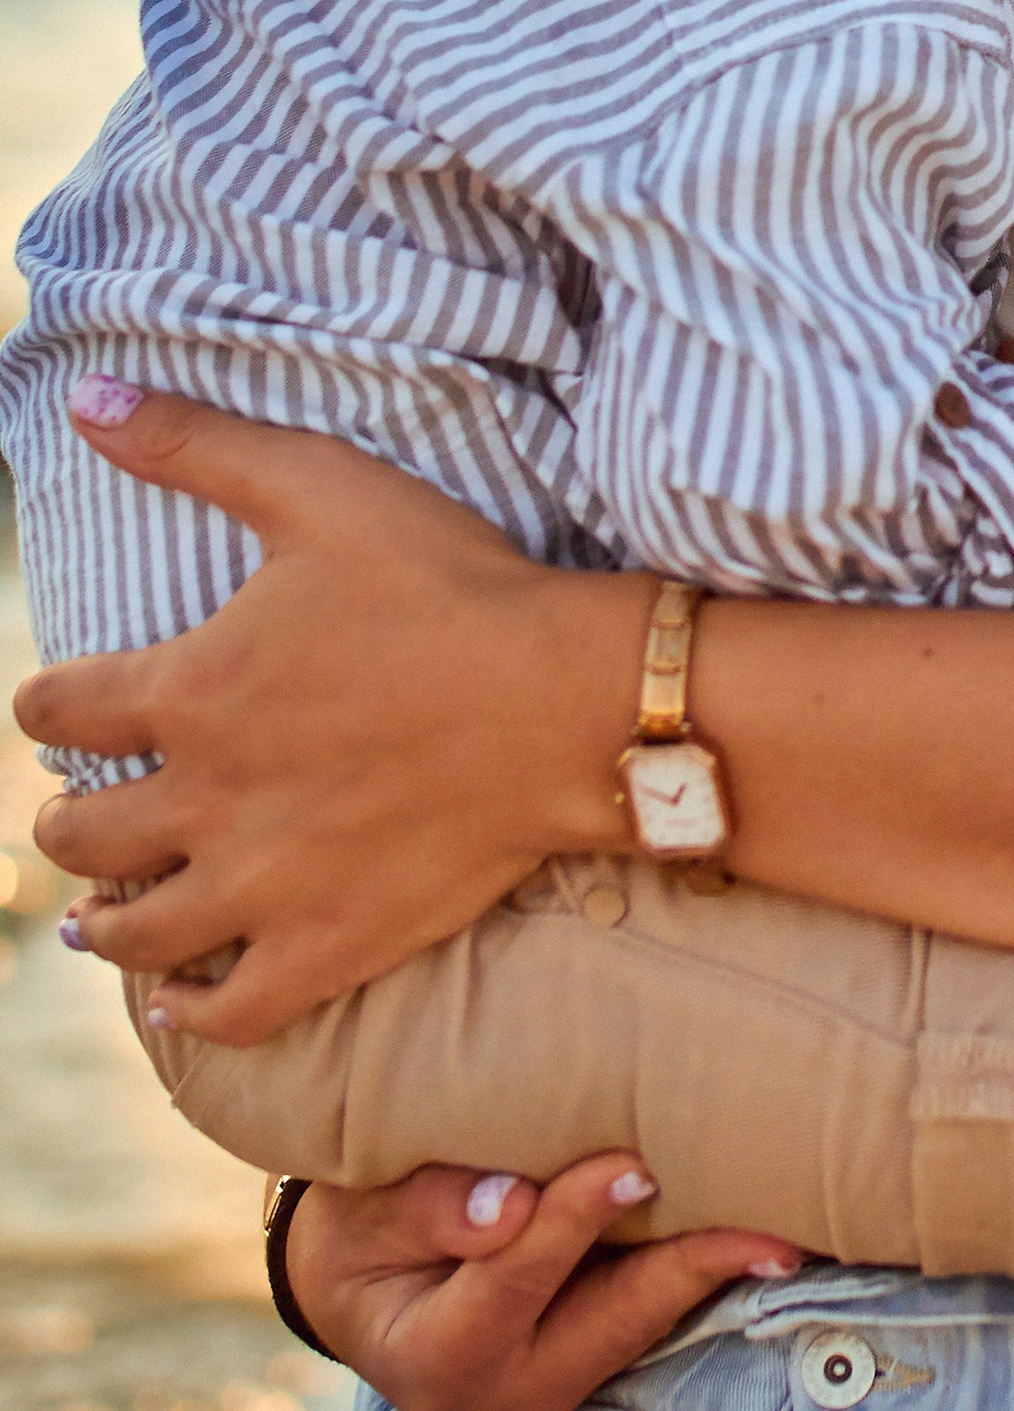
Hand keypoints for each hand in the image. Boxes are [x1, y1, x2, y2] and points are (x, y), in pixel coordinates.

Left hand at [19, 391, 643, 1042]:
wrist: (566, 702)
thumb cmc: (450, 586)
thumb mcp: (321, 486)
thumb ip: (197, 445)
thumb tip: (87, 398)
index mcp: (194, 692)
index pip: (63, 710)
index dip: (45, 702)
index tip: (54, 704)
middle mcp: (206, 801)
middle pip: (83, 834)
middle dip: (66, 820)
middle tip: (75, 812)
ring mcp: (264, 887)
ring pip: (137, 933)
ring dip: (102, 921)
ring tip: (95, 915)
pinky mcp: (330, 945)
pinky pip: (229, 1011)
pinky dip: (189, 1011)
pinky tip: (178, 1001)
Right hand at [286, 1152, 801, 1410]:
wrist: (355, 1281)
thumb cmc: (357, 1231)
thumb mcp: (364, 1214)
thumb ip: (428, 1209)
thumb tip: (507, 1209)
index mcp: (433, 1359)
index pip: (514, 1282)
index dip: (574, 1223)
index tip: (634, 1165)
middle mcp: (500, 1397)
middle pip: (608, 1324)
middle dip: (690, 1269)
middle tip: (771, 1230)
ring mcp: (549, 1392)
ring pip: (641, 1326)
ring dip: (711, 1274)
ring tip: (788, 1230)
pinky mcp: (582, 1369)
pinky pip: (645, 1318)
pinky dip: (694, 1272)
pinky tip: (754, 1236)